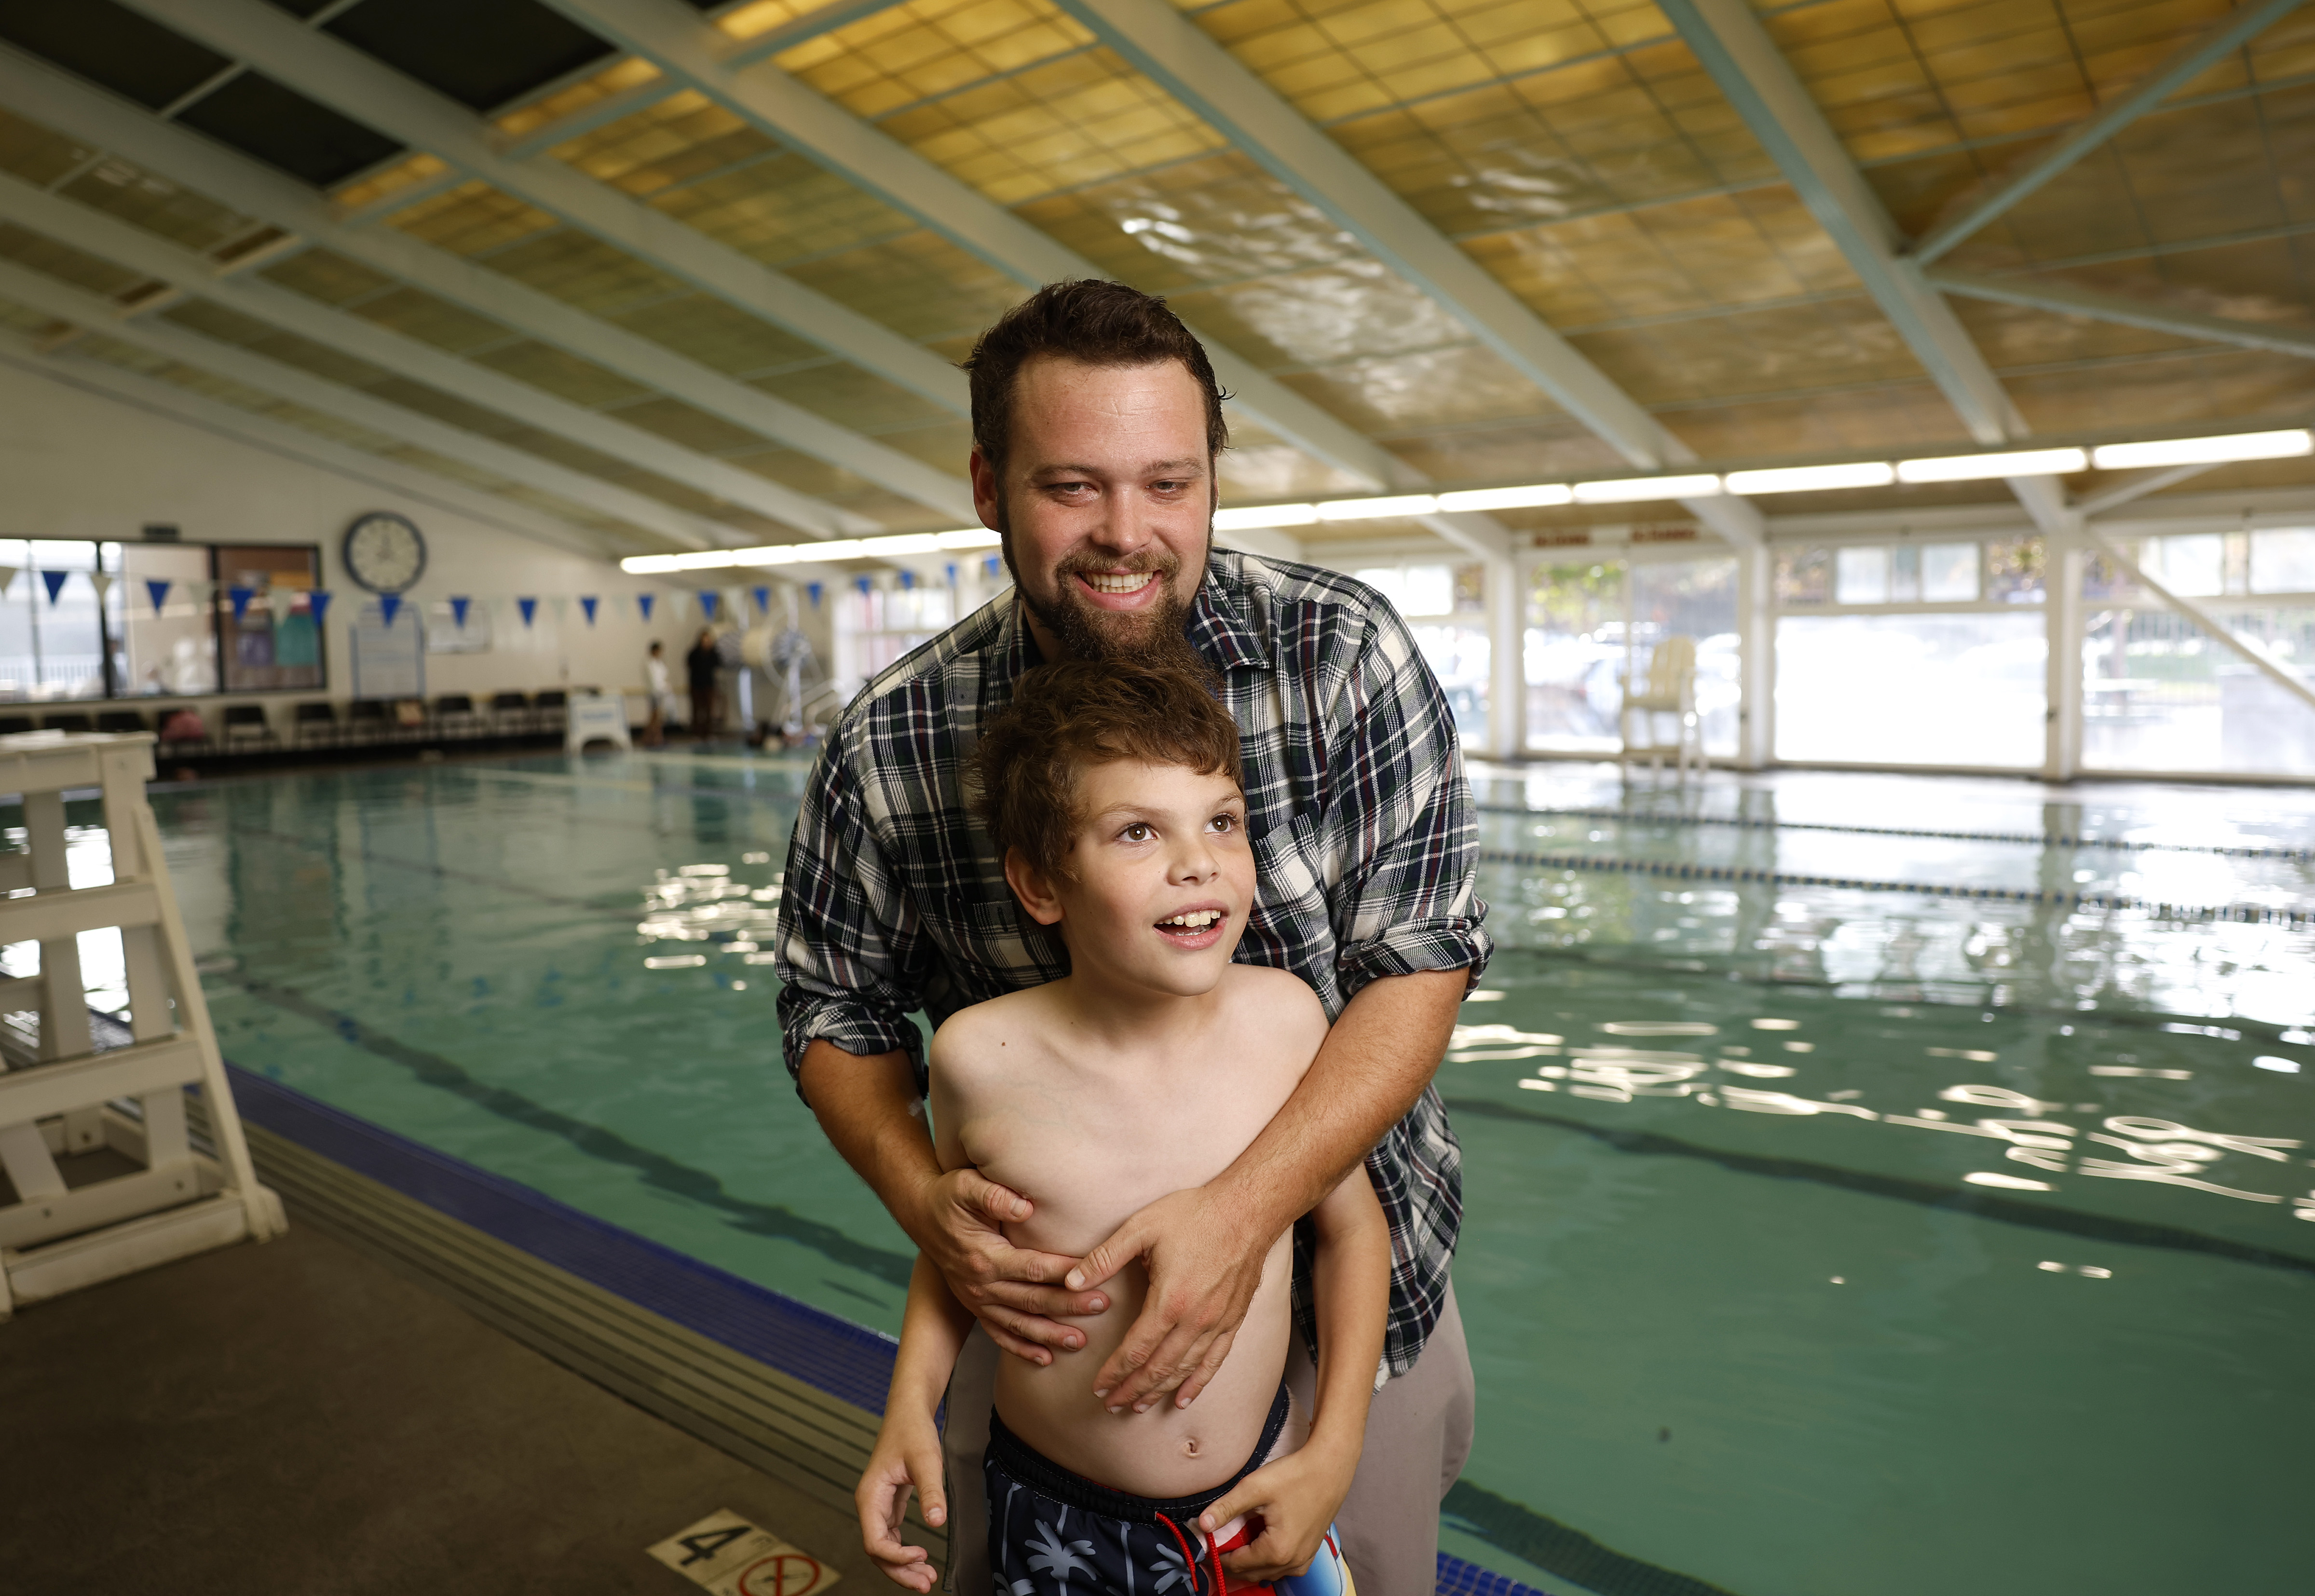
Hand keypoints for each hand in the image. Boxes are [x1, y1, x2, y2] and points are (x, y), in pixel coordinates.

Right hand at [856, 1420, 945, 1591]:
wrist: (909, 1412)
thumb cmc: (912, 1431)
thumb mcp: (926, 1459)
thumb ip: (931, 1491)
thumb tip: (936, 1521)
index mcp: (870, 1497)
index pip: (875, 1541)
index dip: (897, 1557)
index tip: (922, 1556)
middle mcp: (870, 1505)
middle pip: (878, 1551)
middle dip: (899, 1571)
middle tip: (925, 1583)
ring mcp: (879, 1506)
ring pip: (885, 1547)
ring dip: (903, 1565)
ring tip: (926, 1577)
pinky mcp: (890, 1504)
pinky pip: (893, 1536)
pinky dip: (904, 1550)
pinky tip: (921, 1558)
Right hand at [912, 1165, 1108, 1362]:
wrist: (922, 1217)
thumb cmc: (949, 1198)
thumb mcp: (965, 1186)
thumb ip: (994, 1195)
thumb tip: (1026, 1207)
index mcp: (984, 1256)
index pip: (1033, 1268)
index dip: (1065, 1272)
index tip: (1095, 1273)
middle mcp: (981, 1284)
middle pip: (1032, 1300)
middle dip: (1069, 1305)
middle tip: (1103, 1305)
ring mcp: (977, 1300)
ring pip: (1019, 1323)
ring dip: (1051, 1335)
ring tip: (1081, 1342)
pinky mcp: (975, 1307)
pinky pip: (999, 1333)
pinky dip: (1021, 1348)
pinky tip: (1045, 1360)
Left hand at [1068, 1185, 1274, 1411]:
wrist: (1248, 1210)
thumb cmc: (1194, 1215)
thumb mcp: (1141, 1228)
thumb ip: (1105, 1257)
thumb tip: (1072, 1281)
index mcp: (1169, 1302)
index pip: (1135, 1349)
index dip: (1115, 1372)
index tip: (1099, 1387)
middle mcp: (1194, 1321)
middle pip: (1158, 1368)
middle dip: (1132, 1389)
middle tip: (1112, 1404)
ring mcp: (1217, 1323)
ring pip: (1184, 1370)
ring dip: (1159, 1390)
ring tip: (1138, 1404)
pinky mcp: (1234, 1319)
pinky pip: (1214, 1361)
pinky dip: (1197, 1383)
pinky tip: (1184, 1398)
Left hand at [1198, 1438, 1357, 1586]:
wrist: (1330, 1467)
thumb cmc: (1296, 1475)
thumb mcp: (1255, 1488)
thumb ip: (1226, 1508)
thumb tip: (1202, 1524)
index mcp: (1277, 1550)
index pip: (1236, 1564)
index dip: (1216, 1556)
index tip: (1204, 1546)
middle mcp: (1292, 1562)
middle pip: (1250, 1572)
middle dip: (1231, 1561)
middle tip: (1214, 1544)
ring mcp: (1303, 1560)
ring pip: (1266, 1572)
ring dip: (1248, 1561)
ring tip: (1234, 1540)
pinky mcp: (1309, 1552)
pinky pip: (1282, 1566)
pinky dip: (1265, 1559)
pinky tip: (1258, 1541)